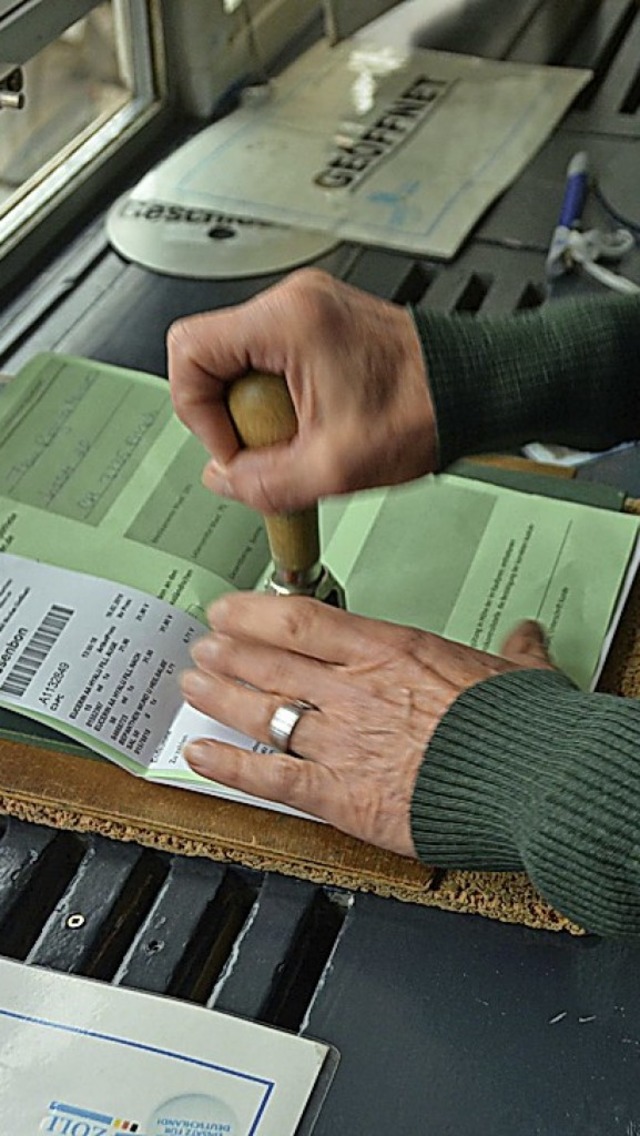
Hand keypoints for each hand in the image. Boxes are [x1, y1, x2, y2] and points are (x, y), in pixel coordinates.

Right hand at [167, 269, 436, 512]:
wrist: (474, 388)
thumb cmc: (424, 408)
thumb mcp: (334, 466)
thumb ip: (264, 482)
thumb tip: (226, 480)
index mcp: (287, 320)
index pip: (188, 351)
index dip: (198, 411)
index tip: (235, 446)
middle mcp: (293, 302)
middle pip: (211, 356)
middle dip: (232, 414)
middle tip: (273, 443)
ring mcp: (307, 309)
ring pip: (239, 361)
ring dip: (258, 409)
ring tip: (301, 435)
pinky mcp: (321, 324)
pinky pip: (270, 361)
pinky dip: (281, 398)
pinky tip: (314, 422)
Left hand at [179, 594, 553, 856]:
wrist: (529, 780)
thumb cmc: (523, 726)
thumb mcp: (519, 671)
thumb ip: (513, 651)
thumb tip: (527, 634)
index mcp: (390, 651)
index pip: (302, 620)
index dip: (254, 612)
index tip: (231, 609)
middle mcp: (354, 690)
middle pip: (271, 662)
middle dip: (230, 653)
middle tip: (204, 646)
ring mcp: (341, 741)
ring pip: (261, 712)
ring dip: (220, 697)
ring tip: (193, 685)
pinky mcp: (340, 795)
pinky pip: (269, 777)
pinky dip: (228, 766)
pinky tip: (199, 755)